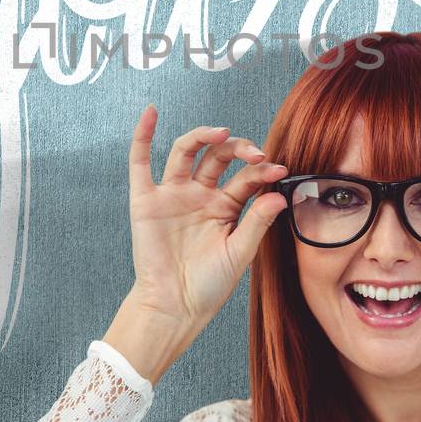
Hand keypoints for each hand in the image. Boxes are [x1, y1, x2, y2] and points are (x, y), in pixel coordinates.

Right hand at [124, 104, 288, 330]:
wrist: (174, 307)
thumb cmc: (208, 286)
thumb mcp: (240, 254)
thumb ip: (257, 222)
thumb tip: (279, 193)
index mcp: (226, 206)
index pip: (247, 177)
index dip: (263, 170)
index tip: (279, 169)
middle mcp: (200, 195)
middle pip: (219, 156)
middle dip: (239, 149)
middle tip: (256, 154)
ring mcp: (173, 194)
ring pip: (187, 151)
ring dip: (204, 136)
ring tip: (222, 132)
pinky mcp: (146, 200)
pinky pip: (141, 162)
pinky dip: (143, 136)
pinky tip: (151, 114)